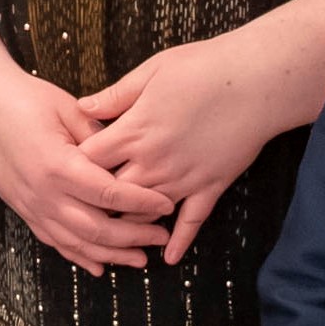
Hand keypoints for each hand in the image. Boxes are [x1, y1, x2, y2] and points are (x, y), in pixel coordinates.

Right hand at [0, 66, 177, 273]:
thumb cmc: (23, 99)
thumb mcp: (67, 108)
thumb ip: (99, 135)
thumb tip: (129, 155)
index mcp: (58, 165)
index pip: (110, 193)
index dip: (142, 203)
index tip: (167, 206)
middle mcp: (44, 194)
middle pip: (97, 228)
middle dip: (133, 237)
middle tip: (160, 237)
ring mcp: (32, 206)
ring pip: (77, 243)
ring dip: (111, 255)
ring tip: (140, 259)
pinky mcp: (24, 211)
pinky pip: (55, 242)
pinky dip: (79, 256)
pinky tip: (99, 266)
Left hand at [74, 30, 292, 261]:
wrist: (257, 81)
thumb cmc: (204, 68)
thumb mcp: (152, 71)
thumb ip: (116, 95)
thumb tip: (83, 107)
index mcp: (134, 130)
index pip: (90, 160)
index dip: (74, 166)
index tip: (67, 168)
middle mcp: (154, 161)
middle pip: (112, 194)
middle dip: (96, 202)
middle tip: (83, 207)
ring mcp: (183, 178)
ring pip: (145, 214)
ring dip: (128, 223)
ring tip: (114, 232)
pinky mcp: (211, 186)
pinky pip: (191, 222)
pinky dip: (179, 241)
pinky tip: (168, 257)